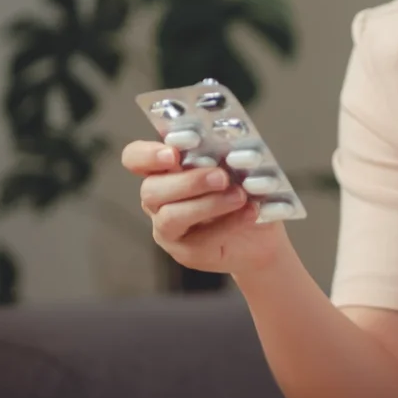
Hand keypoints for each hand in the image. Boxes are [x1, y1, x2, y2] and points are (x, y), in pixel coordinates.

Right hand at [121, 140, 289, 276]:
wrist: (262, 235)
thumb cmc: (245, 192)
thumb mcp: (237, 167)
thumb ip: (225, 154)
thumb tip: (232, 145)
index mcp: (163, 169)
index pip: (135, 158)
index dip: (147, 155)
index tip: (173, 154)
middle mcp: (158, 199)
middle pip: (151, 189)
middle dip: (187, 182)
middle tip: (221, 176)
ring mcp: (168, 228)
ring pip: (170, 216)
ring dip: (207, 204)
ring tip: (239, 196)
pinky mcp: (186, 252)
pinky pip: (200, 239)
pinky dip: (228, 223)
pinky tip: (250, 212)